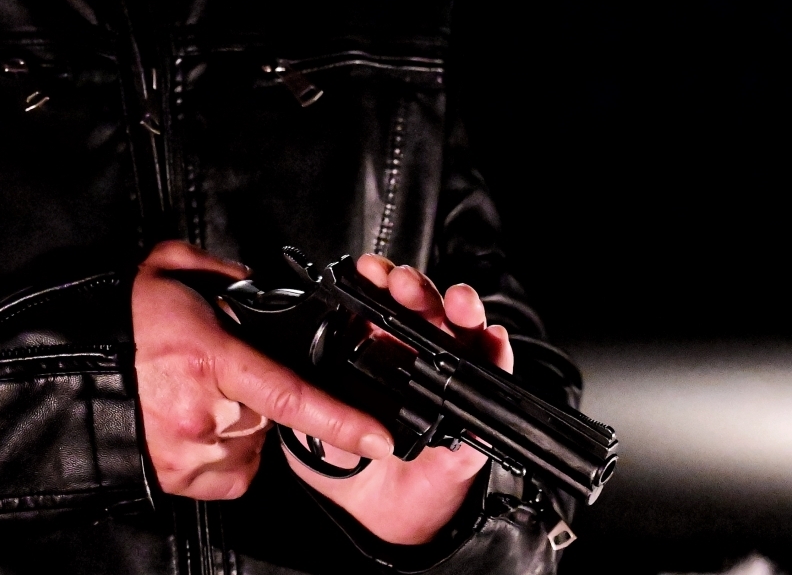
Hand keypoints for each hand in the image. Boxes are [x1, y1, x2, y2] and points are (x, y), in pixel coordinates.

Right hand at [132, 241, 394, 498]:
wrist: (67, 367)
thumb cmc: (122, 321)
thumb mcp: (174, 270)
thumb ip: (227, 274)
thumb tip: (259, 285)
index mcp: (211, 361)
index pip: (290, 395)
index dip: (340, 420)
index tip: (381, 439)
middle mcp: (204, 415)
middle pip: (270, 413)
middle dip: (259, 390)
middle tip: (219, 367)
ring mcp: (191, 454)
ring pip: (252, 442)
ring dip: (242, 421)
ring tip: (200, 394)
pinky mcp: (181, 479)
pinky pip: (229, 470)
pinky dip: (226, 450)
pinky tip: (198, 424)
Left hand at [283, 255, 513, 545]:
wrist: (374, 520)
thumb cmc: (344, 467)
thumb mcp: (307, 430)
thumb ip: (304, 403)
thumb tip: (295, 377)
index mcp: (374, 352)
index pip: (379, 305)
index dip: (376, 283)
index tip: (367, 272)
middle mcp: (414, 358)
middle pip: (423, 308)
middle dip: (416, 288)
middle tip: (403, 285)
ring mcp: (447, 381)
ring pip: (461, 332)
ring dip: (460, 310)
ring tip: (454, 303)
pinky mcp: (472, 414)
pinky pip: (491, 381)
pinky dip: (495, 356)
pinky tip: (491, 341)